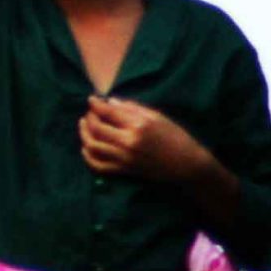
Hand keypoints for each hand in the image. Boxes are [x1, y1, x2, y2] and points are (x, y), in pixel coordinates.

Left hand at [79, 96, 214, 183]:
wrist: (186, 164)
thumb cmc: (175, 136)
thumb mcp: (156, 116)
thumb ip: (131, 108)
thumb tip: (109, 102)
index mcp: (138, 125)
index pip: (108, 112)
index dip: (96, 104)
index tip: (91, 99)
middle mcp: (128, 142)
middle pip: (97, 128)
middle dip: (89, 118)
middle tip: (90, 112)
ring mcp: (125, 159)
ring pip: (93, 147)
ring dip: (84, 134)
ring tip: (84, 126)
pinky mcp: (125, 171)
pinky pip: (99, 166)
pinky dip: (88, 157)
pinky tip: (86, 148)